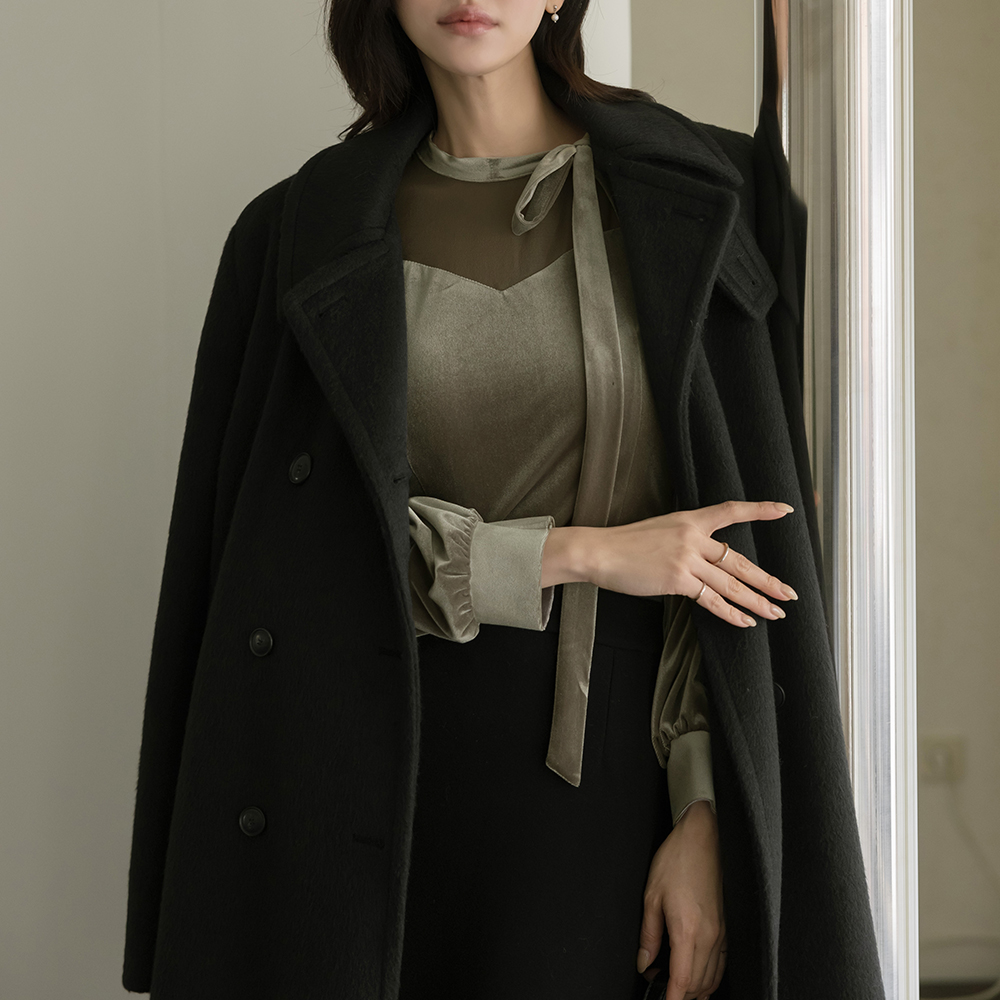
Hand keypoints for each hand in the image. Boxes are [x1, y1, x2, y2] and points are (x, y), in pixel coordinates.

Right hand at [541, 500, 798, 627]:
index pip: (731, 511)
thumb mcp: (660, 530)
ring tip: (775, 612)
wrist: (600, 551)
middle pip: (739, 561)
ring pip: (731, 584)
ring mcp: (686, 559)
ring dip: (756, 601)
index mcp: (689, 520)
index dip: (760, 510)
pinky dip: (730, 613)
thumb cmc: (624, 544)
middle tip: (789, 592)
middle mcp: (693, 537)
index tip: (785, 510)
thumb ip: (685, 540)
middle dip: (767, 580)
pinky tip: (745, 621)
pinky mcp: (677, 579)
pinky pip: (712, 600)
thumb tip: (705, 560)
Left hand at [637, 801, 725, 999]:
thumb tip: (644, 962)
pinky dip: (709, 976)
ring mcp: (719, 932)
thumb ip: (648, 935)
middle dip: (682, 997)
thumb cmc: (676, 860)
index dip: (672, 999)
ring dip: (696, 990)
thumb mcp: (651, 896)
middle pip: (699, 985)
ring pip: (712, 977)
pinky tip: (697, 976)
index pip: (683, 981)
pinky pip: (720, 963)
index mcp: (688, 930)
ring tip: (675, 989)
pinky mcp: (723, 926)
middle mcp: (708, 936)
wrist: (700, 838)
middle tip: (662, 993)